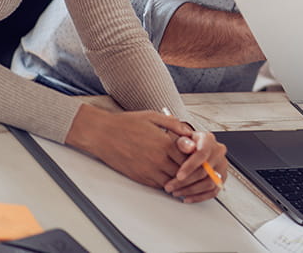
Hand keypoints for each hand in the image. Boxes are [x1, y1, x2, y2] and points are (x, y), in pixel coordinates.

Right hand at [66, 105, 187, 188]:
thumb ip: (174, 124)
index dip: (195, 159)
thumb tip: (188, 131)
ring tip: (185, 178)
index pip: (189, 157)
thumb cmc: (126, 124)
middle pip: (183, 172)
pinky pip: (158, 186)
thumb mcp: (153, 117)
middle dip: (190, 171)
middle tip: (196, 171)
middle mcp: (158, 159)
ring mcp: (148, 170)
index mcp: (164, 143)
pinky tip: (170, 180)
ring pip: (172, 182)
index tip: (198, 157)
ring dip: (179, 181)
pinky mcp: (139, 177)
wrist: (103, 134)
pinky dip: (166, 185)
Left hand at [165, 129, 228, 202]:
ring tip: (176, 192)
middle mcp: (218, 153)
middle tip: (170, 187)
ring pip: (209, 183)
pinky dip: (199, 197)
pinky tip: (187, 198)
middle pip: (205, 171)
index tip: (178, 176)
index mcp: (209, 141)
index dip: (190, 166)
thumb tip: (189, 147)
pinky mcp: (221, 178)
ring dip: (191, 191)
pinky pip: (213, 192)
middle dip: (185, 182)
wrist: (194, 146)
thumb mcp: (182, 138)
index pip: (202, 154)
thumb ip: (183, 142)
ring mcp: (221, 167)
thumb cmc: (187, 143)